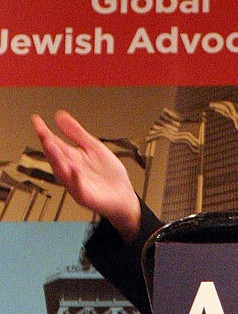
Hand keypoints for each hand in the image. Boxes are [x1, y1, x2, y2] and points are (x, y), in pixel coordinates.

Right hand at [31, 110, 141, 242]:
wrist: (124, 196)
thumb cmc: (109, 175)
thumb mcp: (93, 147)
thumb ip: (76, 133)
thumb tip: (59, 116)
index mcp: (72, 158)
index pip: (55, 143)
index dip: (45, 132)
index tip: (36, 120)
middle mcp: (71, 171)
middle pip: (56, 157)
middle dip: (48, 145)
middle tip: (42, 132)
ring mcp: (77, 184)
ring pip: (63, 172)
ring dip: (57, 160)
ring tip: (51, 146)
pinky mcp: (86, 196)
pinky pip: (79, 188)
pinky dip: (76, 179)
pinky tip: (75, 169)